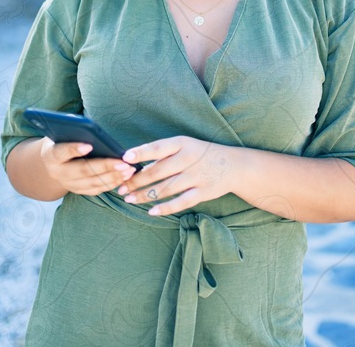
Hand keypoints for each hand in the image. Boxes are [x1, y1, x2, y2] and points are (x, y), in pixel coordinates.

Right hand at [39, 138, 136, 195]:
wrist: (52, 164)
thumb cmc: (62, 142)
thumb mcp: (62, 135)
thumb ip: (73, 131)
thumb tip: (89, 127)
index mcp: (51, 155)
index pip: (62, 152)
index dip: (74, 149)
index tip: (89, 145)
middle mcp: (58, 173)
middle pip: (83, 170)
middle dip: (105, 167)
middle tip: (123, 163)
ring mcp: (69, 184)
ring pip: (92, 183)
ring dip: (113, 177)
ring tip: (129, 170)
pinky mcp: (78, 191)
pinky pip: (97, 190)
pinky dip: (112, 184)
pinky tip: (124, 177)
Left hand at [117, 136, 236, 215]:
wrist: (233, 165)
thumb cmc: (200, 154)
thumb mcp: (184, 146)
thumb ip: (163, 155)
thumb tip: (135, 165)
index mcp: (183, 143)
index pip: (158, 147)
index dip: (141, 153)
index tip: (124, 158)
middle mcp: (189, 158)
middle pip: (158, 171)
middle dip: (136, 181)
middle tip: (121, 187)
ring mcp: (197, 176)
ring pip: (165, 188)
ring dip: (145, 195)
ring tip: (129, 199)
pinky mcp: (203, 192)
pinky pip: (181, 202)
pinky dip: (165, 208)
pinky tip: (152, 211)